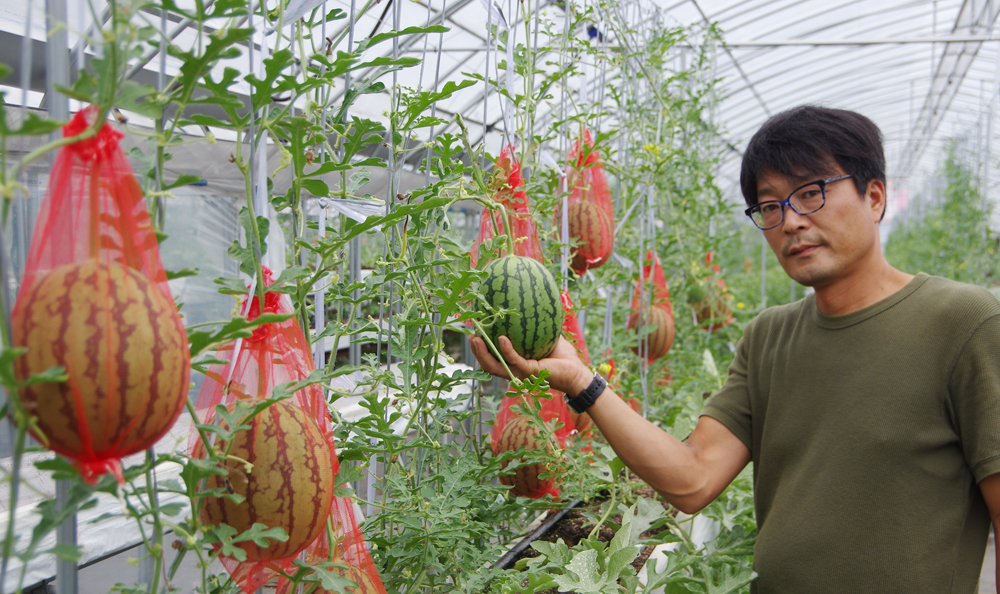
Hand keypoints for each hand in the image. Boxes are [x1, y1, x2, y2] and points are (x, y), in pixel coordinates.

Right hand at [468, 335, 593, 395]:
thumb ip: (535, 326)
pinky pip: (515, 360)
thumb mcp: (545, 337)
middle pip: (489, 365)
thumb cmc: (562, 356)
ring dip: (484, 354)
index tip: (473, 333)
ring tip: (476, 339)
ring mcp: (521, 373)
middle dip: (477, 352)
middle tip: (469, 336)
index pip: (494, 358)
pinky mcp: (530, 372)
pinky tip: (501, 339)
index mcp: (516, 364)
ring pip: (496, 366)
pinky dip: (506, 350)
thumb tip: (528, 303)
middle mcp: (515, 370)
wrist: (576, 371)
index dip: (481, 349)